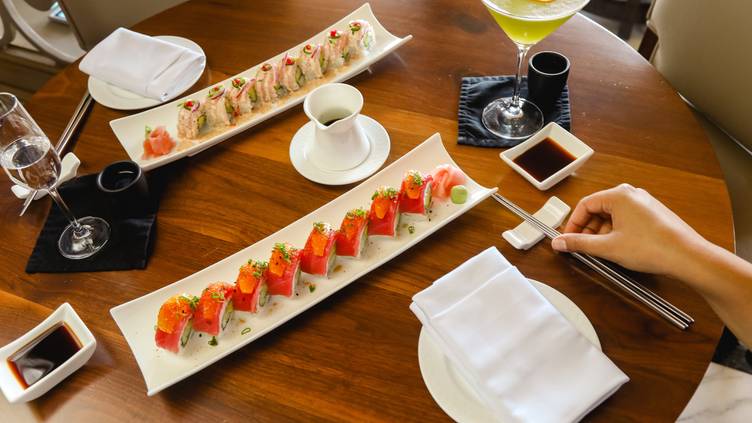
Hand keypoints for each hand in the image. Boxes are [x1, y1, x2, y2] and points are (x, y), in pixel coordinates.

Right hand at [551, 184, 707, 277]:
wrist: (687, 257)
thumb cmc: (654, 247)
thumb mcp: (607, 247)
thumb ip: (579, 244)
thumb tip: (560, 242)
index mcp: (619, 195)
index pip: (584, 205)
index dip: (572, 224)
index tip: (567, 238)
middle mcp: (631, 195)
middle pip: (598, 210)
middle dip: (587, 230)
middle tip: (581, 247)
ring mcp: (643, 204)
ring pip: (611, 216)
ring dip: (601, 233)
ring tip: (599, 252)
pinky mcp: (651, 215)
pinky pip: (625, 220)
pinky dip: (615, 233)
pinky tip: (616, 249)